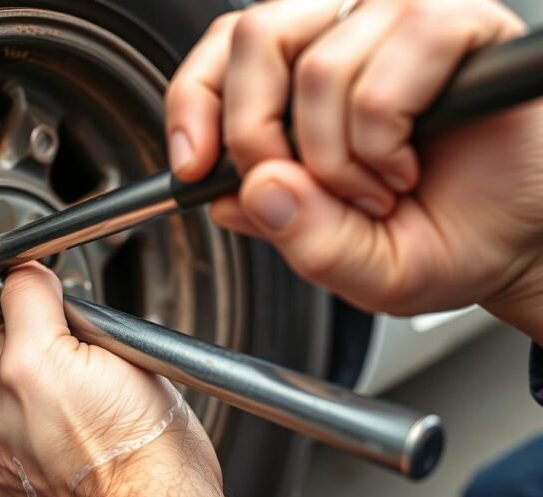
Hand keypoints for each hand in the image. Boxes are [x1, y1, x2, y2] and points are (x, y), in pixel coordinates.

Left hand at [0, 264, 217, 496]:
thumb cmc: (153, 447)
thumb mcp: (132, 355)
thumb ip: (79, 322)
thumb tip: (56, 296)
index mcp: (30, 363)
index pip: (15, 289)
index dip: (42, 292)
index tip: (51, 299)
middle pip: (0, 346)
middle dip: (31, 346)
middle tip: (76, 366)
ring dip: (23, 397)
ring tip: (73, 413)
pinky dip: (22, 439)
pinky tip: (61, 443)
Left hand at [166, 0, 542, 340]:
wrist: (527, 242)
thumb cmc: (444, 239)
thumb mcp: (352, 265)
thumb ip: (296, 235)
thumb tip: (249, 190)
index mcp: (305, 80)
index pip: (223, 52)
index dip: (193, 102)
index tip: (194, 163)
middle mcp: (348, 39)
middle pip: (256, 38)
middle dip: (260, 134)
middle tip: (302, 186)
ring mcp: (400, 26)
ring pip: (317, 68)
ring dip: (337, 156)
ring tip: (375, 188)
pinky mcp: (459, 25)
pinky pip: (385, 75)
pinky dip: (384, 139)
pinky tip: (407, 163)